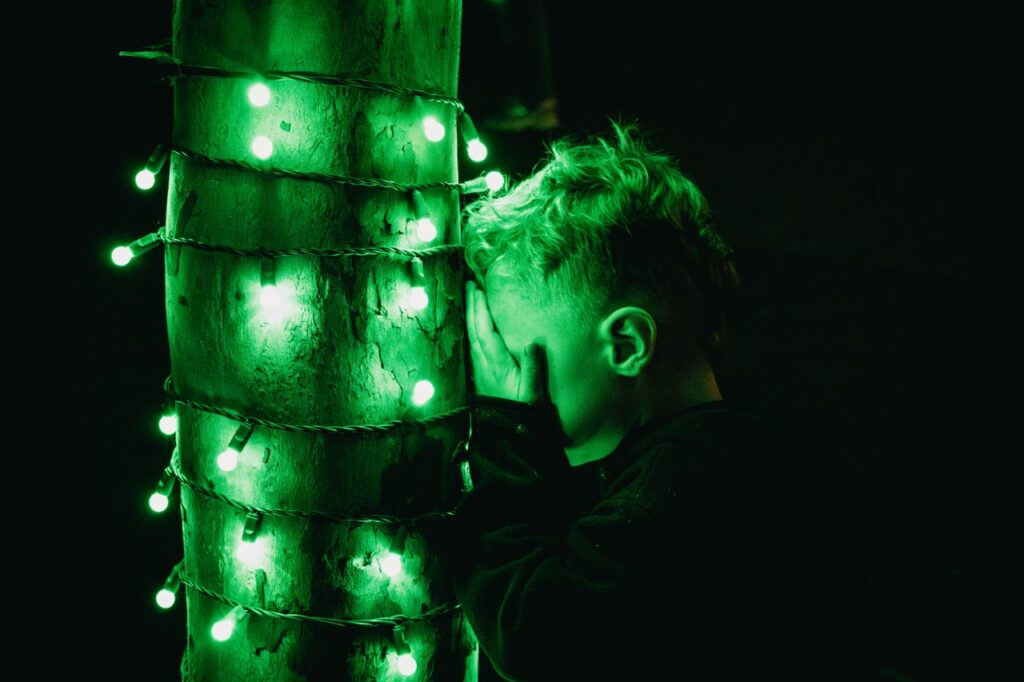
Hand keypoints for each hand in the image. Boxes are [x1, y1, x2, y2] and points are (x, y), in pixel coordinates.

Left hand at [465, 280, 549, 405]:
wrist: (508, 433)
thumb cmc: (523, 411)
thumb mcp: (533, 392)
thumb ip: (533, 368)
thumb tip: (533, 342)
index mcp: (496, 365)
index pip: (484, 332)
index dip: (480, 310)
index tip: (477, 290)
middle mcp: (483, 365)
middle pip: (473, 330)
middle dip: (471, 306)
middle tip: (470, 284)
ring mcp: (480, 370)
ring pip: (471, 337)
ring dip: (470, 316)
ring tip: (471, 298)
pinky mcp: (481, 375)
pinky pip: (473, 345)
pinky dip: (472, 329)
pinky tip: (474, 324)